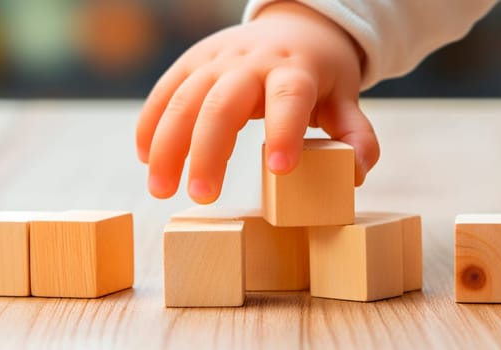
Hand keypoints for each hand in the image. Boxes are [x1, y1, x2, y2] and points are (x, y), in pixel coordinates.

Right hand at [136, 1, 379, 203]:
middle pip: (224, 103)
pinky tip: (144, 158)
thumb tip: (354, 174)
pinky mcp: (193, 61)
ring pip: (185, 99)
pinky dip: (150, 124)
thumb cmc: (319, 75)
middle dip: (209, 151)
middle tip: (203, 197)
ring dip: (167, 145)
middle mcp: (252, 61)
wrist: (293, 27)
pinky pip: (165, 91)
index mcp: (295, 70)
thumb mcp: (345, 99)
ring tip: (161, 189)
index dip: (285, 131)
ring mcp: (217, 59)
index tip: (280, 170)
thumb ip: (355, 136)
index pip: (290, 97)